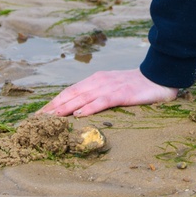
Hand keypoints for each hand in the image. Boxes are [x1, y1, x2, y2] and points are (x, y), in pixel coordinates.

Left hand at [40, 67, 178, 117]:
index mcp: (95, 80)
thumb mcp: (113, 89)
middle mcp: (98, 81)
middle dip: (52, 107)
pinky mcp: (121, 94)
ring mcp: (109, 87)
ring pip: (82, 98)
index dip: (53, 103)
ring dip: (64, 108)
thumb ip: (98, 96)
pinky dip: (89, 108)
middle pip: (70, 95)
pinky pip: (102, 101)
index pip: (69, 92)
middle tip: (36, 120)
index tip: (38, 114)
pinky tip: (79, 115)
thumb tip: (80, 110)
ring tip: (50, 118)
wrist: (159, 76)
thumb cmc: (136, 85)